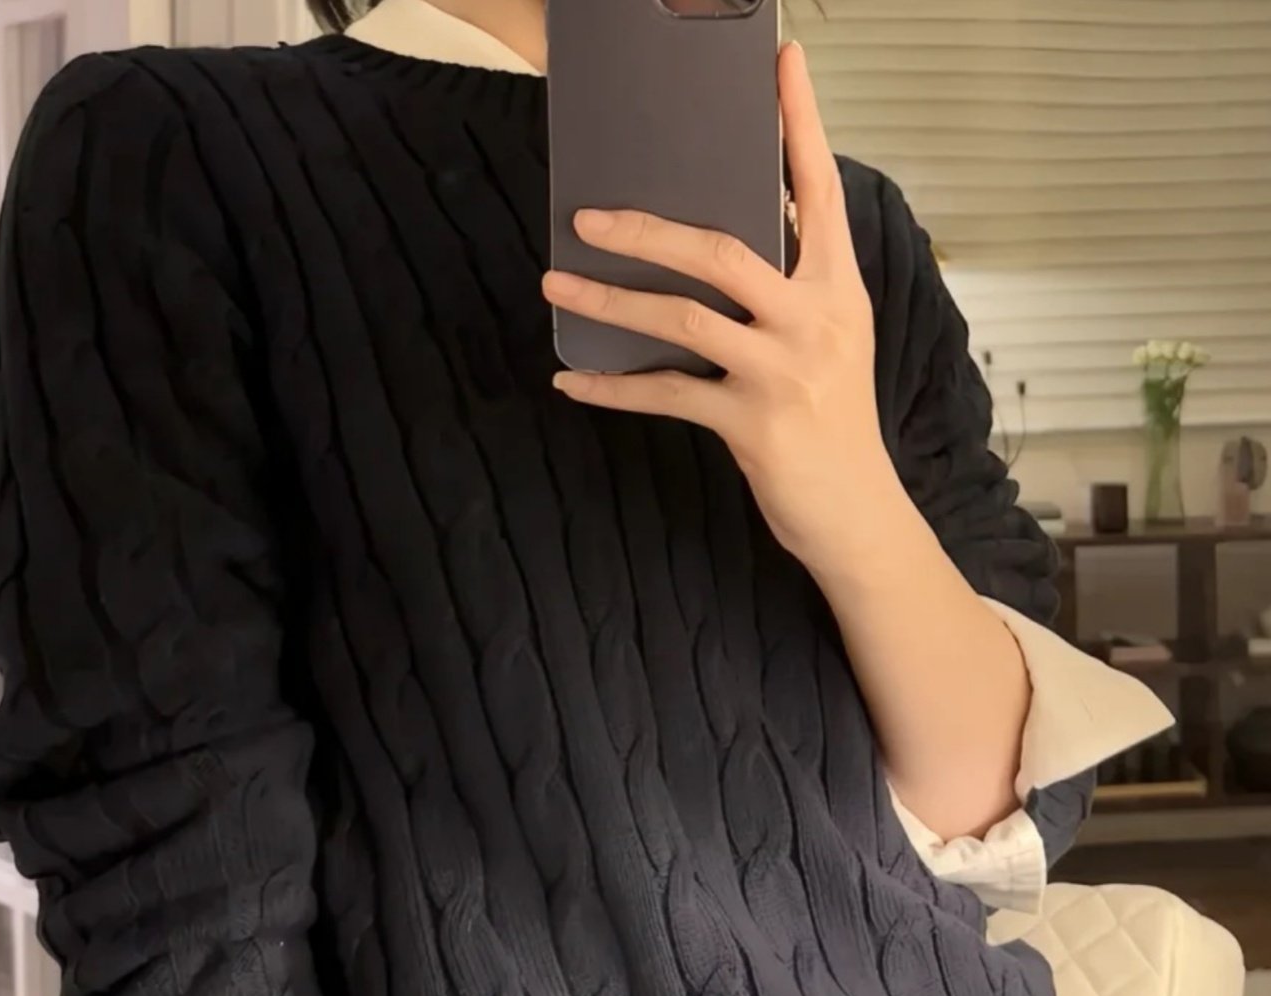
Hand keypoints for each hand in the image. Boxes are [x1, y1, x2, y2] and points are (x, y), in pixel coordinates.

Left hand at [542, 42, 903, 565]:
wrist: (858, 513)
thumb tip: (716, 244)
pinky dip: (612, 388)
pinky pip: (666, 395)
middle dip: (648, 229)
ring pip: (684, 318)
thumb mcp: (828, 341)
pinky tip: (571, 379)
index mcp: (837, 289)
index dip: (800, 124)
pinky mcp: (752, 425)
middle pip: (723, 250)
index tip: (782, 63)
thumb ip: (786, 290)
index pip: (819, 190)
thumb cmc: (835, 422)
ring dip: (610, 300)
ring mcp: (783, 373)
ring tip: (555, 281)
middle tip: (587, 215)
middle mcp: (814, 321)